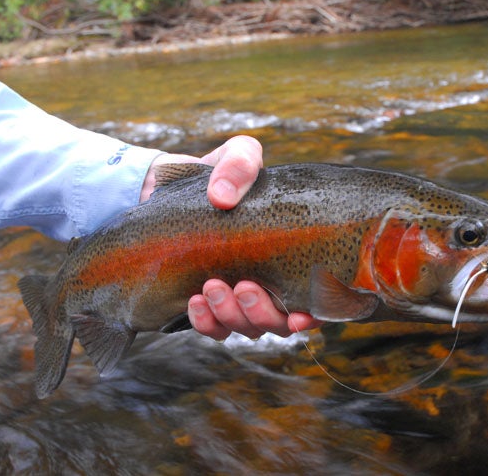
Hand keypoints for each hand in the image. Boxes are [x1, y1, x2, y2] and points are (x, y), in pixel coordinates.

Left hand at [141, 135, 320, 339]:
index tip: (298, 317)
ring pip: (248, 328)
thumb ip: (239, 164)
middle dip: (262, 312)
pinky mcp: (209, 306)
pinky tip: (194, 301)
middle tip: (243, 286)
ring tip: (211, 286)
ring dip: (232, 315)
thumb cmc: (221, 176)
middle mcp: (273, 284)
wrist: (170, 190)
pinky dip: (206, 321)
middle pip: (279, 323)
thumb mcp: (236, 157)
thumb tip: (223, 198)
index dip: (314, 316)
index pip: (317, 299)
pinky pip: (214, 329)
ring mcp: (241, 299)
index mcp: (294, 255)